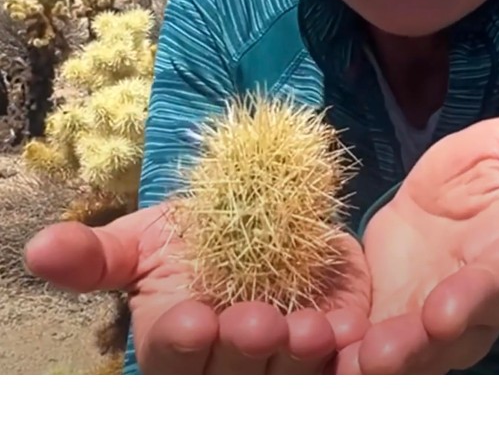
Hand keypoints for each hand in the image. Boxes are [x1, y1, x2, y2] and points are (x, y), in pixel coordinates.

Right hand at [23, 203, 370, 372]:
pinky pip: (345, 371)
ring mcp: (285, 361)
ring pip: (290, 379)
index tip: (193, 319)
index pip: (172, 358)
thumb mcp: (147, 238)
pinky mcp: (335, 351)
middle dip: (243, 352)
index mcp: (178, 341)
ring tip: (311, 327)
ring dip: (299, 359)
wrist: (269, 219)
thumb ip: (101, 255)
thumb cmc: (198, 233)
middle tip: (257, 320)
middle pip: (233, 378)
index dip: (181, 344)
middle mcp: (229, 363)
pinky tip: (360, 339)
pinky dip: (358, 362)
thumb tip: (39, 247)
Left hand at [336, 115, 498, 373]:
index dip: (473, 301)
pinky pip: (362, 338)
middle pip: (447, 341)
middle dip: (413, 351)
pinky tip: (305, 343)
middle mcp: (473, 304)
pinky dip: (335, 348)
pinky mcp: (385, 313)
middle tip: (374, 358)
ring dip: (369, 363)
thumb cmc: (498, 168)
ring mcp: (426, 317)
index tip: (441, 315)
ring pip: (404, 354)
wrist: (459, 195)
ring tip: (335, 364)